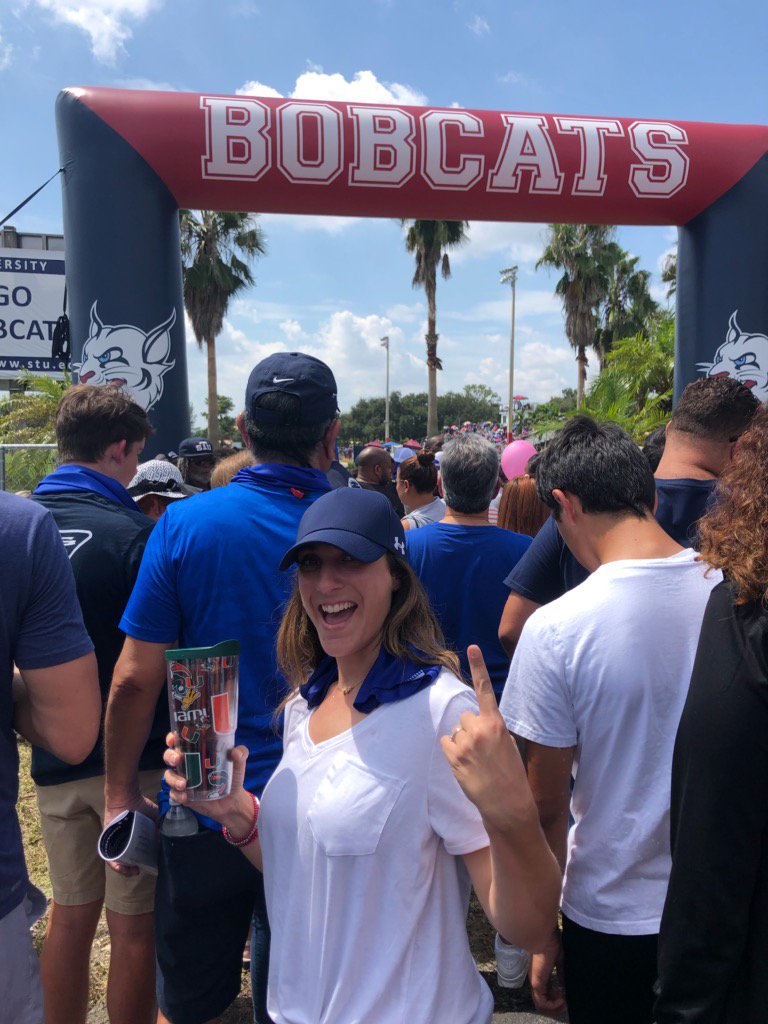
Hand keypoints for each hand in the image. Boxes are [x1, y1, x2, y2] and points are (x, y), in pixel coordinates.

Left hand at [103, 790, 158, 875]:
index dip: (144, 862)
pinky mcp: (107, 841)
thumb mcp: (155, 817)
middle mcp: (125, 841)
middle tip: (140, 869)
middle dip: (133, 868)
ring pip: (118, 860)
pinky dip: (114, 863)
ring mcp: (115, 842)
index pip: (139, 854)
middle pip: (128, 860)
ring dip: (124, 869)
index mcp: (136, 837)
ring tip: (131, 871)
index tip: (150, 865)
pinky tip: (121, 867)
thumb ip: (161, 828)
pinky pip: (108, 855)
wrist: (127, 797)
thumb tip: (166, 842)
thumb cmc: (140, 805)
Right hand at [163, 733, 252, 834]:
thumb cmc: (232, 777)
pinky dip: (176, 795)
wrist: (231, 802)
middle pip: (170, 756)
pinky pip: (173, 794)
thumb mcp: (238, 765)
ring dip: (172, 778)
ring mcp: (183, 779)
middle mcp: (187, 764)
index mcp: (197, 752)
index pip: (180, 741)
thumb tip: (235, 751)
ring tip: (183, 784)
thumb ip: (240, 755)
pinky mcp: (183, 795)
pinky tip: (185, 797)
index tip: (173, 739)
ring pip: (169, 775)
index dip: (173, 737)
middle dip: (170, 756)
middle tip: (177, 760)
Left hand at [440, 645, 535, 833]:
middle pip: (465, 717)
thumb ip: (493, 729)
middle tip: (483, 749)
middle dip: (470, 729)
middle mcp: (480, 729)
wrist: (507, 803)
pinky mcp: (454, 757)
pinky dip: (452, 751)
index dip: (479, 667)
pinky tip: (465, 764)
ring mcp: (465, 743)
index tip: (473, 647)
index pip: (485, 690)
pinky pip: (447, 743)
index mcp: (497, 724)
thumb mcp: (509, 745)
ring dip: (462, 742)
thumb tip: (478, 722)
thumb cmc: (511, 774)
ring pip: (455, 731)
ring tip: (476, 760)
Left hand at [530, 929, 566, 1015]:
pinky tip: (562, 999)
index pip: (546, 991)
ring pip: (541, 1004)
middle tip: (566, 1004)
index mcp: (541, 973)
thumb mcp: (559, 960)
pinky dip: (552, 1005)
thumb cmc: (551, 943)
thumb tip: (564, 985)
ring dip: (554, 1008)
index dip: (555, 997)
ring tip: (565, 1003)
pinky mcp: (537, 983)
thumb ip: (561, 972)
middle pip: (542, 1001)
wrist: (543, 936)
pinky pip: (542, 1002)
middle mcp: (537, 979)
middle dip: (555, 1006)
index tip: (565, 997)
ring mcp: (535, 982)